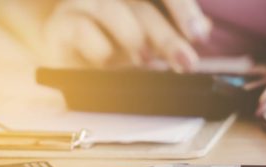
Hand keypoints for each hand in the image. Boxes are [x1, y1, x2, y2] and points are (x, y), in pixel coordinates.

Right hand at [42, 0, 210, 70]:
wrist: (68, 49)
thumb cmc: (113, 39)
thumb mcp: (149, 35)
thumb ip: (175, 27)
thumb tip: (204, 27)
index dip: (183, 9)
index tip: (199, 36)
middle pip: (142, 7)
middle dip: (166, 36)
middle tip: (185, 62)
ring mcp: (83, 4)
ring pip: (112, 11)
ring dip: (133, 37)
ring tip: (145, 61)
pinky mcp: (61, 24)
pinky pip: (81, 29)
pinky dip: (99, 48)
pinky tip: (106, 62)